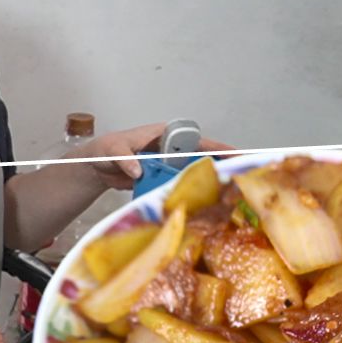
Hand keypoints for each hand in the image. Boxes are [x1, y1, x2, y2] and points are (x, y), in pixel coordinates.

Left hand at [73, 123, 234, 190]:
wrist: (95, 167)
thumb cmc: (105, 150)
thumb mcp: (113, 150)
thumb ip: (124, 158)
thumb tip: (137, 170)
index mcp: (163, 135)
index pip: (196, 140)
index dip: (217, 148)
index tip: (235, 155)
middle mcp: (170, 150)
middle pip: (203, 156)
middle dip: (224, 165)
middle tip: (246, 176)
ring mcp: (168, 166)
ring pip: (194, 173)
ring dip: (211, 182)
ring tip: (234, 194)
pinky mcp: (162, 180)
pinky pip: (181, 187)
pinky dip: (192, 195)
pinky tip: (206, 207)